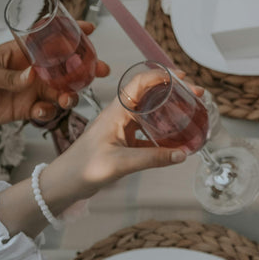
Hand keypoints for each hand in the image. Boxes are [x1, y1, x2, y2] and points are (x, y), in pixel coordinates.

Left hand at [0, 27, 110, 133]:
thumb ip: (10, 76)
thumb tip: (32, 76)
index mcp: (21, 52)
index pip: (49, 39)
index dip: (71, 32)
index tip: (89, 28)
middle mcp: (31, 70)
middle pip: (64, 67)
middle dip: (84, 69)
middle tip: (100, 71)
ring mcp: (31, 89)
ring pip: (61, 90)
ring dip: (69, 94)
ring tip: (67, 99)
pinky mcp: (27, 108)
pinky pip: (47, 110)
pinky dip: (48, 112)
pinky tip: (40, 112)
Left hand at [40, 85, 189, 199]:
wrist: (63, 183)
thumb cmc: (83, 168)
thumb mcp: (121, 162)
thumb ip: (153, 158)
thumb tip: (182, 154)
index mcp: (116, 112)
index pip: (140, 83)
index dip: (162, 76)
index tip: (183, 77)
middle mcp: (120, 115)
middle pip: (150, 94)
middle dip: (173, 91)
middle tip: (194, 94)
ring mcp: (122, 127)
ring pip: (150, 112)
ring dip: (169, 110)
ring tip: (189, 112)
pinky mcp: (123, 141)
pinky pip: (148, 132)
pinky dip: (163, 133)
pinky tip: (176, 141)